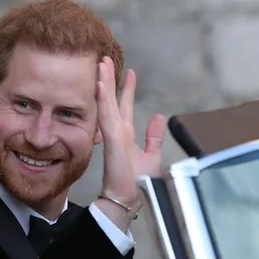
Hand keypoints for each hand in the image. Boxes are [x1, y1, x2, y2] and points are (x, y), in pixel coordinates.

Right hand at [95, 57, 165, 216]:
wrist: (129, 198)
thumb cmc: (137, 183)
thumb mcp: (151, 155)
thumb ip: (153, 137)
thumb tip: (158, 117)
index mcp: (126, 135)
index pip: (124, 107)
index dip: (126, 89)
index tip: (129, 73)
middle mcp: (117, 131)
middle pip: (112, 100)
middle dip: (109, 80)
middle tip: (106, 59)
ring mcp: (113, 134)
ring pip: (107, 103)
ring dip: (104, 83)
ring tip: (101, 63)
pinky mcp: (112, 139)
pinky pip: (106, 115)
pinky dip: (103, 98)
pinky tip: (100, 83)